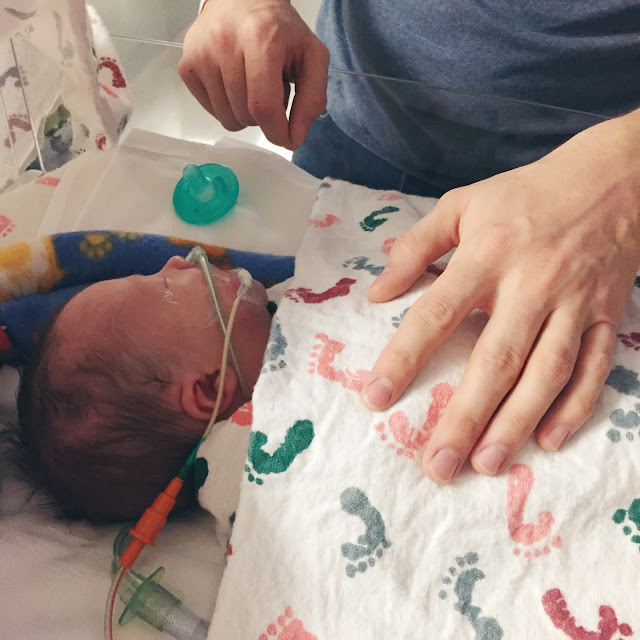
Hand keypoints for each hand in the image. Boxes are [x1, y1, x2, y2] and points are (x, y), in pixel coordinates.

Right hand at [178, 0, 328, 149]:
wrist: (241, 0)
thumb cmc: (278, 30)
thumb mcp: (312, 56)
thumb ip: (313, 99)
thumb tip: (295, 137)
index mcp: (259, 38)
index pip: (263, 106)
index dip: (277, 132)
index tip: (287, 138)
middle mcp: (224, 43)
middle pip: (246, 116)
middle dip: (264, 117)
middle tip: (270, 90)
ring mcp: (200, 55)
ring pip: (227, 119)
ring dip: (245, 113)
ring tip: (252, 85)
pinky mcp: (187, 66)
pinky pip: (212, 111)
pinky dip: (227, 106)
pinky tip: (235, 84)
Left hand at [363, 111, 639, 482]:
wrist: (614, 180)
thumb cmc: (525, 196)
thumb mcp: (462, 205)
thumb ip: (416, 247)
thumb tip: (377, 293)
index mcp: (486, 255)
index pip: (435, 315)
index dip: (403, 359)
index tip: (375, 399)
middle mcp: (531, 285)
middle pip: (495, 360)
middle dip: (465, 417)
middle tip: (438, 466)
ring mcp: (574, 304)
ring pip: (546, 374)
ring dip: (516, 423)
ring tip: (486, 465)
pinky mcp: (606, 316)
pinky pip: (592, 369)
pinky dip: (574, 407)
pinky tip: (549, 441)